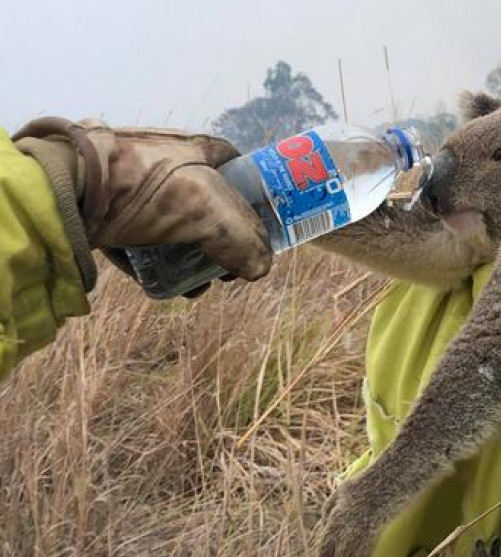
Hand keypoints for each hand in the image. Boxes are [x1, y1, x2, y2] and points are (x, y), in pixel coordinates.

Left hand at [12, 117, 270, 288]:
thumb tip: (260, 270)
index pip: (241, 173)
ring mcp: (138, 187)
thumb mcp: (207, 213)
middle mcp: (170, 163)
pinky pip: (144, 240)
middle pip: (210, 207)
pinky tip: (165, 287)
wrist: (65, 187)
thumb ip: (243, 242)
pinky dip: (158, 263)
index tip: (259, 237)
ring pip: (177, 227)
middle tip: (226, 270)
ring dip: (192, 260)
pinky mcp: (110, 211)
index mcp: (199, 149)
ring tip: (196, 286)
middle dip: (222, 243)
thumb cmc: (144, 187)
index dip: (255, 205)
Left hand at [318, 477, 380, 556]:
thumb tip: (324, 523)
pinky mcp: (374, 529)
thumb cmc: (368, 483)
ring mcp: (359, 526)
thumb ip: (331, 506)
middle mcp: (344, 523)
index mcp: (334, 515)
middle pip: (334, 556)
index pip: (323, 547)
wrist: (391, 475)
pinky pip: (364, 555)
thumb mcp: (343, 491)